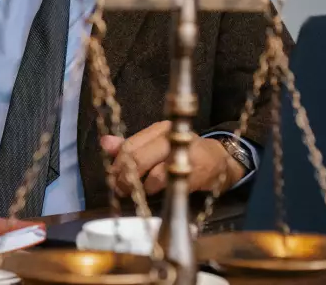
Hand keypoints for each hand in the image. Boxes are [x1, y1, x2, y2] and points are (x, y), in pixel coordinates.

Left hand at [101, 122, 243, 195]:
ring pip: (153, 174)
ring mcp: (185, 157)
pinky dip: (158, 192)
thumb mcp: (157, 144)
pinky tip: (153, 194)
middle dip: (124, 177)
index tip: (111, 176)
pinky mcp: (196, 175)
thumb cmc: (182, 151)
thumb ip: (131, 145)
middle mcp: (171, 139)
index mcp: (159, 129)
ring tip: (134, 193)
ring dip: (140, 187)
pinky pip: (171, 186)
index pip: (130, 144)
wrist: (220, 160)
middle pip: (138, 158)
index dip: (117, 163)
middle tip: (119, 189)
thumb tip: (104, 143)